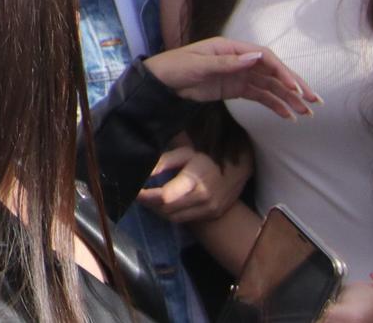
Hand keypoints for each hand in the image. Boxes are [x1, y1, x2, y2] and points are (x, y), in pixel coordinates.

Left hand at [136, 143, 250, 223]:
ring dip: (158, 210)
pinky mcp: (211, 215)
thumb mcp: (185, 154)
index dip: (147, 196)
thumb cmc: (208, 158)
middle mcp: (203, 199)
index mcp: (195, 181)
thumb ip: (164, 163)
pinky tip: (162, 205)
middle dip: (149, 203)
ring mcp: (209, 210)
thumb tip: (144, 174)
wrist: (238, 170)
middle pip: (167, 209)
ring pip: (174, 217)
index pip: (165, 196)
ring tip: (147, 199)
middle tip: (137, 194)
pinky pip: (184, 219)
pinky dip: (170, 214)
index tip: (134, 191)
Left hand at [144, 37, 319, 117]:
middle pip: (273, 71)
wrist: (161, 82)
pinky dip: (274, 104)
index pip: (265, 58)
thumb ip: (228, 62)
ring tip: (306, 113)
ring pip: (270, 86)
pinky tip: (287, 115)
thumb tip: (256, 57)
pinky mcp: (236, 88)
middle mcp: (239, 59)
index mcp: (232, 48)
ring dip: (288, 98)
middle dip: (294, 85)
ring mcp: (239, 74)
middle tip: (314, 101)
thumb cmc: (177, 66)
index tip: (296, 88)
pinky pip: (260, 96)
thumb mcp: (200, 64)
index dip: (283, 72)